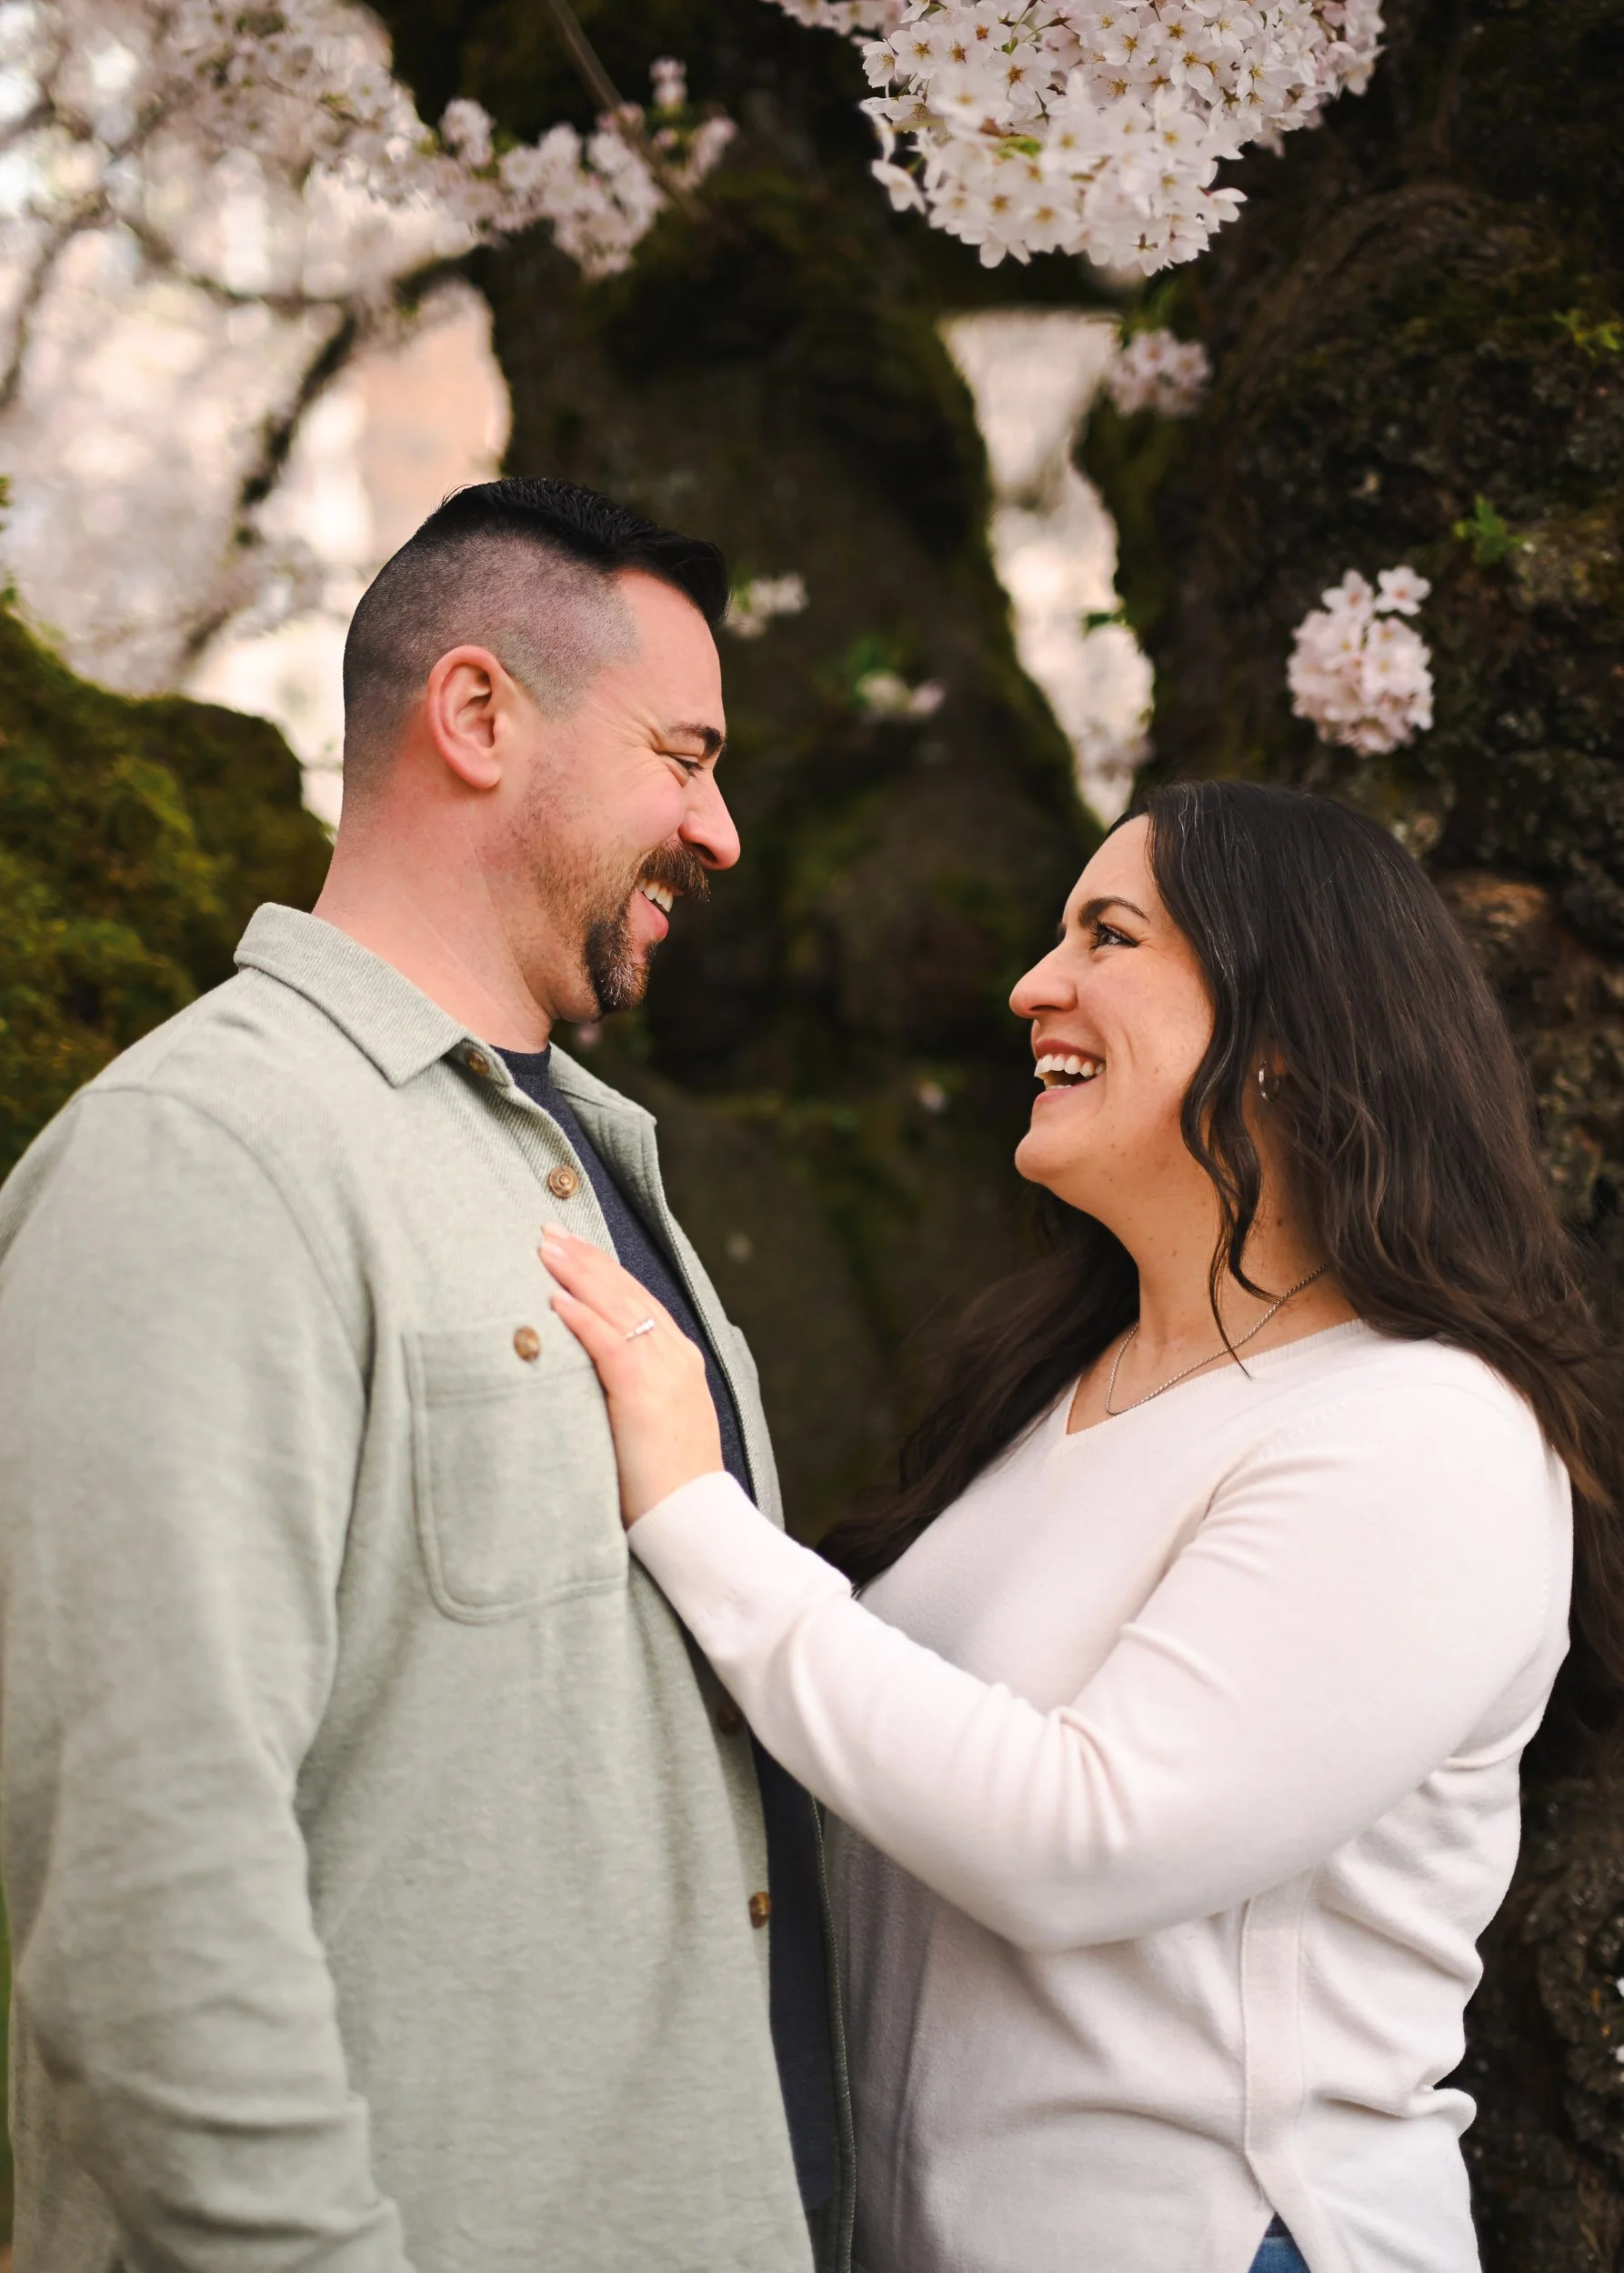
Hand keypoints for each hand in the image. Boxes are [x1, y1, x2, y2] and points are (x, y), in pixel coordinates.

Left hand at [539, 1228, 724, 1525]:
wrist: (693, 1522)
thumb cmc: (665, 1485)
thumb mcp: (651, 1423)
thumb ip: (627, 1389)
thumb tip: (582, 1371)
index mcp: (680, 1361)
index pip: (638, 1300)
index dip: (603, 1270)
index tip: (572, 1246)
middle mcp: (675, 1357)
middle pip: (626, 1292)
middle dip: (585, 1258)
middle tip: (548, 1231)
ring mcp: (663, 1372)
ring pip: (617, 1307)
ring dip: (577, 1275)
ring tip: (544, 1250)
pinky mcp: (643, 1394)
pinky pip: (608, 1344)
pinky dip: (581, 1318)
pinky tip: (555, 1299)